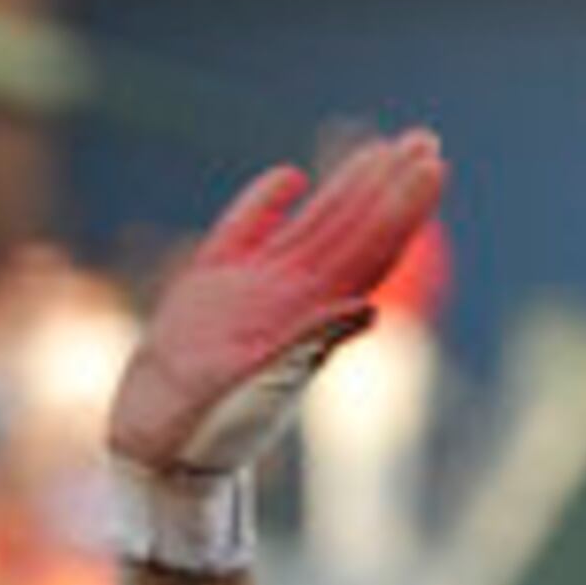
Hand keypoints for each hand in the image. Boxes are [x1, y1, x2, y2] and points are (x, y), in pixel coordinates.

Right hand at [107, 129, 445, 572]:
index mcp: (309, 314)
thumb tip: (366, 307)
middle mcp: (291, 296)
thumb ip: (308, 341)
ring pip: (311, 225)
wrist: (155, 444)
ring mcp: (253, 288)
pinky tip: (291, 176)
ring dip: (348, 187)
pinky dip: (267, 201)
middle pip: (352, 230)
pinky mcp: (210, 285)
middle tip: (425, 140)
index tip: (430, 166)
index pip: (368, 250)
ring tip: (382, 149)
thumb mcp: (259, 385)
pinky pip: (245, 231)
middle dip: (389, 186)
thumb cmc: (209, 425)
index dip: (401, 209)